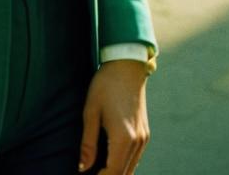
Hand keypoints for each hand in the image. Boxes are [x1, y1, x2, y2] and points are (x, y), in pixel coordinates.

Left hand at [79, 60, 149, 174]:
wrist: (127, 65)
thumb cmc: (106, 85)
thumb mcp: (91, 111)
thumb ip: (87, 143)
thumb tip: (83, 168)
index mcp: (123, 137)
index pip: (113, 173)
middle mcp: (137, 141)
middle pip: (124, 174)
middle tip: (93, 173)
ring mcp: (143, 137)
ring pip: (132, 168)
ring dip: (117, 172)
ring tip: (99, 170)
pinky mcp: (145, 132)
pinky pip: (135, 157)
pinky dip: (124, 164)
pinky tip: (110, 160)